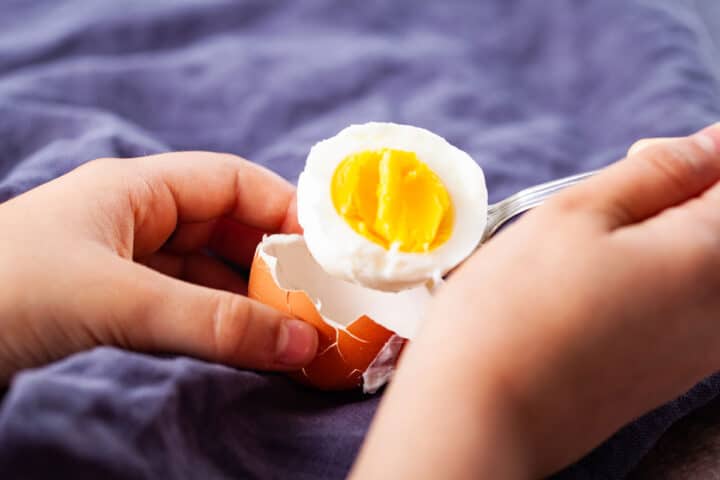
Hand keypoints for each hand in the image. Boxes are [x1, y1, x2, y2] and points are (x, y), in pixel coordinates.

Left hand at [0, 152, 317, 383]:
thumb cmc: (5, 291)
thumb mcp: (118, 301)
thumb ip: (212, 324)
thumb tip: (300, 344)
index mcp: (135, 189)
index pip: (229, 182)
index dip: (282, 208)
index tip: (327, 247)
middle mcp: (136, 221)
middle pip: (225, 231)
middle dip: (273, 263)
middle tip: (321, 301)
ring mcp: (127, 265)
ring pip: (208, 275)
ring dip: (250, 301)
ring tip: (297, 331)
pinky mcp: (118, 306)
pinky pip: (187, 308)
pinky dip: (221, 326)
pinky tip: (250, 346)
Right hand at [352, 123, 719, 477]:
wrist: (483, 413)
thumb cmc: (517, 305)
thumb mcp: (576, 213)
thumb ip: (659, 171)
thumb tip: (715, 144)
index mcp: (716, 256)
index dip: (698, 158)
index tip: (641, 161)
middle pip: (718, 227)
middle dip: (678, 200)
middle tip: (607, 206)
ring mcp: (704, 351)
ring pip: (698, 266)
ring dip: (657, 242)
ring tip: (587, 254)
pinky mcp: (671, 376)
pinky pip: (683, 306)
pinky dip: (649, 282)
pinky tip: (591, 292)